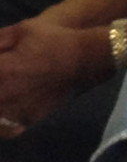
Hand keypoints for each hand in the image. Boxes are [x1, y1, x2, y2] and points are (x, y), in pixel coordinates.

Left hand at [0, 15, 112, 132]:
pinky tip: (1, 114)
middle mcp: (2, 96)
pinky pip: (2, 130)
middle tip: (0, 77)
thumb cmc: (51, 40)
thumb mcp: (21, 31)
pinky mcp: (25, 122)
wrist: (83, 59)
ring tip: (3, 90)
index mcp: (0, 71)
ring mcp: (14, 113)